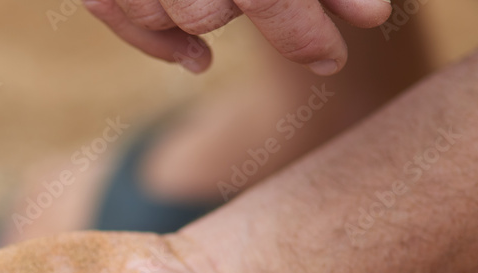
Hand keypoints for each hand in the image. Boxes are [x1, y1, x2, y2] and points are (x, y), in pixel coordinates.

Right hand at [82, 0, 392, 74]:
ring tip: (238, 16)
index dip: (301, 32)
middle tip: (292, 18)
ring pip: (155, 11)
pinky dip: (151, 38)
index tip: (331, 57)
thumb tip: (370, 17)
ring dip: (196, 22)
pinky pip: (106, 7)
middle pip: (202, 11)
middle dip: (248, 15)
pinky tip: (198, 60)